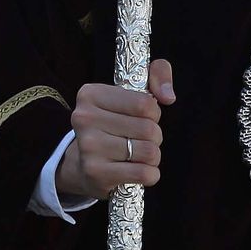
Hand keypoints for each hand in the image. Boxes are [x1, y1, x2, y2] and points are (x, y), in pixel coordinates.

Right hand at [56, 59, 175, 198]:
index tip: (143, 116)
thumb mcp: (131, 91)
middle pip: (148, 129)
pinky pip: (144, 173)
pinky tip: (138, 171)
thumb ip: (158, 74)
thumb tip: (168, 96)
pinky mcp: (96, 173)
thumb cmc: (114, 123)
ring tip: (138, 155)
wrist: (82, 165)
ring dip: (153, 156)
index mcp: (91, 94)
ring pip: (149, 152)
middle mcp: (84, 118)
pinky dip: (150, 174)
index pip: (144, 103)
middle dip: (154, 136)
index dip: (153, 113)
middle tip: (140, 138)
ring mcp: (88, 147)